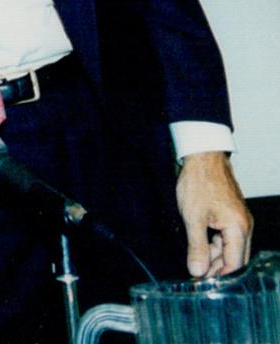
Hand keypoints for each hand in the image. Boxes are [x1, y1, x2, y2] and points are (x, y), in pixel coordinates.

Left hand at [177, 151, 252, 276]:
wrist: (203, 158)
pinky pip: (228, 236)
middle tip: (195, 271)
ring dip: (214, 254)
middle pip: (235, 258)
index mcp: (239, 229)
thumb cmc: (198, 184)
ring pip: (231, 248)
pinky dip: (215, 242)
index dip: (217, 275)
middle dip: (216, 267)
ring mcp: (240, 220)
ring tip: (195, 256)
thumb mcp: (193, 218)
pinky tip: (200, 242)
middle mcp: (244, 226)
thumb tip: (198, 271)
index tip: (200, 280)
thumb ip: (197, 247)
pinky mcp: (232, 215)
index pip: (234, 264)